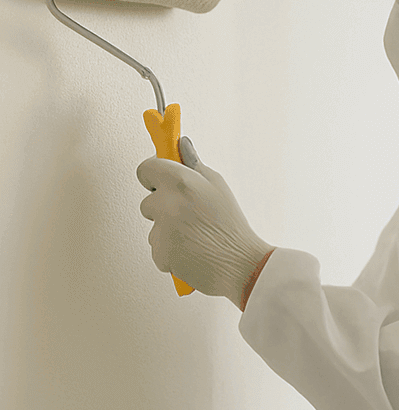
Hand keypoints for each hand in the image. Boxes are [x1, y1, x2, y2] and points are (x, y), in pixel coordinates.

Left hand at [137, 137, 273, 303]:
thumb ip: (194, 165)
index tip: (160, 182)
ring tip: (195, 236)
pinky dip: (170, 251)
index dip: (152, 176)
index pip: (146, 168)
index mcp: (182, 182)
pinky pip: (157, 248)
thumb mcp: (218, 187)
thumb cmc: (231, 225)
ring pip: (153, 227)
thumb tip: (181, 145)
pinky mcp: (160, 253)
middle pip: (148, 202)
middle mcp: (168, 203)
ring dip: (167, 232)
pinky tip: (190, 251)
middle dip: (163, 208)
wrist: (241, 265)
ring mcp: (162, 229)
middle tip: (190, 216)